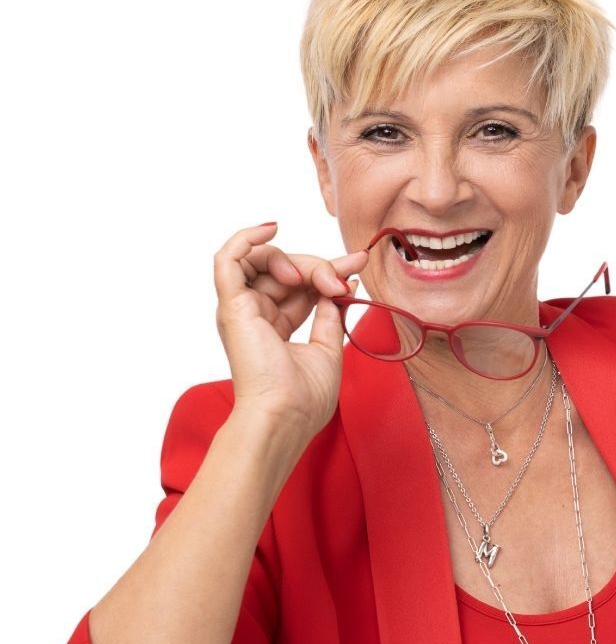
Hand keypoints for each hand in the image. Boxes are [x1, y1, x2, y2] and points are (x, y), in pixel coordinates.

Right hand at [213, 221, 368, 435]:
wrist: (286, 415)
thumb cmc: (305, 397)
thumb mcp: (327, 348)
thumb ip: (329, 316)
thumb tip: (339, 286)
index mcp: (274, 326)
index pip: (301, 285)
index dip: (329, 269)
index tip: (358, 263)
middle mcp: (254, 314)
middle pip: (286, 269)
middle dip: (320, 266)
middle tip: (342, 281)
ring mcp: (241, 309)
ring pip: (265, 260)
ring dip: (297, 260)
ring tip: (317, 280)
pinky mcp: (231, 305)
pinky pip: (228, 258)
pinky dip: (247, 238)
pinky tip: (272, 228)